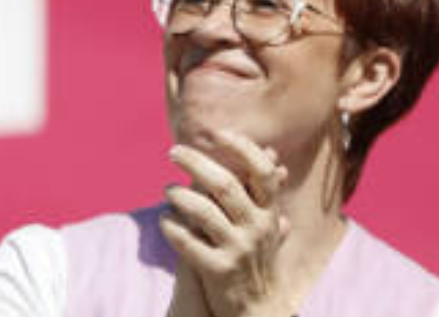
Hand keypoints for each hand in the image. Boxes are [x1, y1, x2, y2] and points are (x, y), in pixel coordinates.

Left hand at [160, 131, 292, 315]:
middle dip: (195, 162)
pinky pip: (187, 241)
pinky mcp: (217, 270)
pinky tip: (165, 220)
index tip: (217, 132)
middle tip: (172, 151)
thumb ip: (263, 191)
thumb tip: (273, 153)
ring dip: (178, 194)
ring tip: (167, 189)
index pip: (263, 172)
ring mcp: (238, 250)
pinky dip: (171, 226)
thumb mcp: (265, 223)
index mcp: (269, 213)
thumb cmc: (255, 255)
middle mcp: (258, 229)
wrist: (257, 306)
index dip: (242, 148)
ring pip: (203, 211)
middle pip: (225, 185)